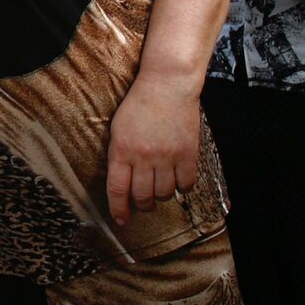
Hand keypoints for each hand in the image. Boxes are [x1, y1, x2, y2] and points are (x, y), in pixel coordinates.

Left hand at [104, 76, 201, 225]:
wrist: (167, 84)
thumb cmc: (140, 104)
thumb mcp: (119, 128)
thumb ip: (119, 155)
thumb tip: (122, 183)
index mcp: (121, 150)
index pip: (117, 190)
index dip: (118, 209)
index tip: (121, 220)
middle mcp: (143, 157)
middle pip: (142, 196)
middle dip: (142, 205)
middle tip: (144, 203)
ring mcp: (166, 156)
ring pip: (164, 193)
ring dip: (161, 196)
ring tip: (161, 187)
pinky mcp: (187, 153)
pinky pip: (186, 183)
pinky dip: (182, 188)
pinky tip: (178, 181)